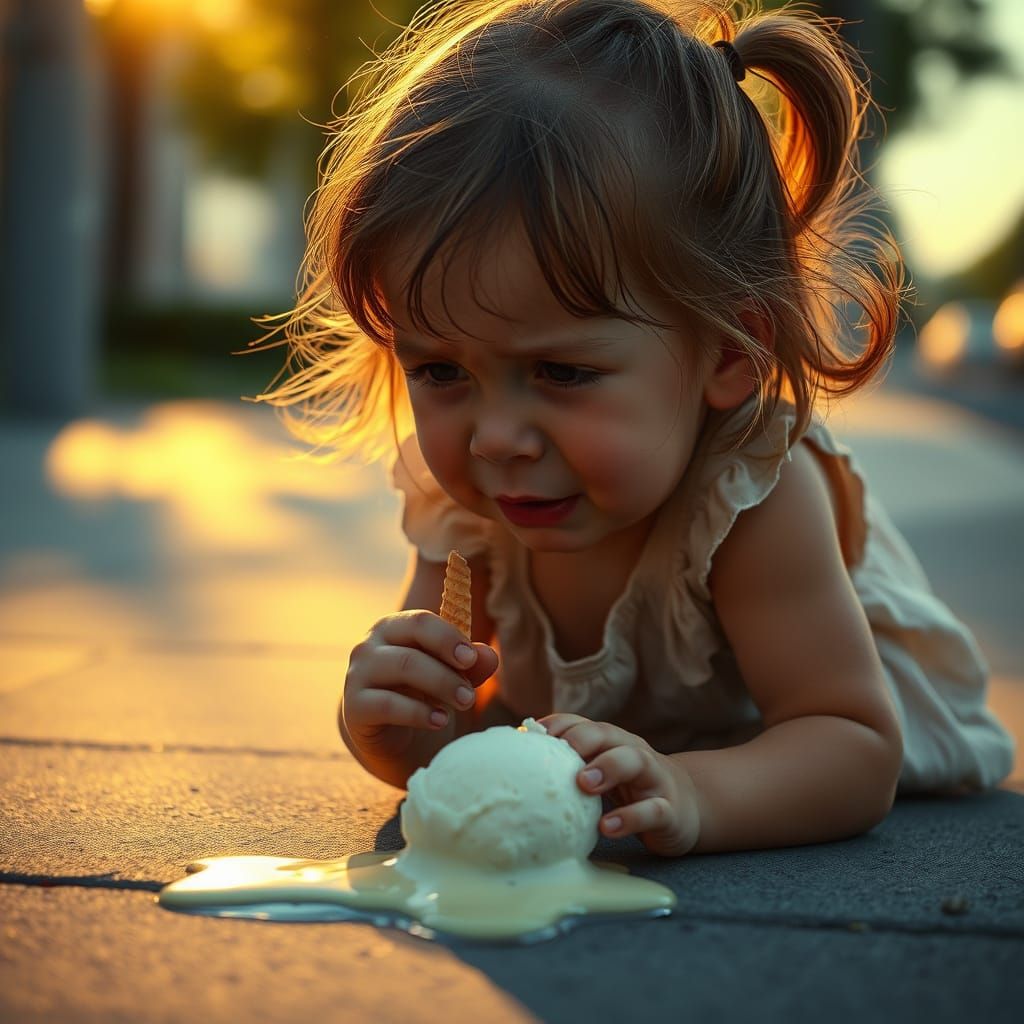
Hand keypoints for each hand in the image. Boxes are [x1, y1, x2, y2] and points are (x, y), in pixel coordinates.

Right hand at [343, 611, 497, 759]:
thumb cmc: (420, 691)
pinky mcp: (354, 707)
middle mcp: (370, 645)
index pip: (420, 622)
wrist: (388, 731)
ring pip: (401, 670)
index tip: (472, 658)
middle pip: (412, 649)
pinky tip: (440, 720)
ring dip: (439, 686)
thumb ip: (470, 664)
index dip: (448, 638)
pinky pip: (386, 705)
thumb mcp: (449, 675)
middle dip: (448, 671)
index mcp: (394, 627)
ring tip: (465, 703)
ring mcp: (357, 675)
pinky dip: (417, 713)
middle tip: (471, 694)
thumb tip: (489, 656)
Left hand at [539, 714, 701, 856]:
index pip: (583, 723)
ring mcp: (654, 779)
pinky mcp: (669, 810)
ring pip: (635, 761)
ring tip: (584, 785)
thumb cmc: (630, 790)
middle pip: (609, 734)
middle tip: (561, 753)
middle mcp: (633, 751)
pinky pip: (652, 810)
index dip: (559, 725)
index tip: (531, 736)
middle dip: (583, 739)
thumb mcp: (602, 772)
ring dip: (609, 767)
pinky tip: (607, 827)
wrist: (688, 808)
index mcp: (612, 742)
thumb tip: (518, 766)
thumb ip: (570, 767)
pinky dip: (630, 818)